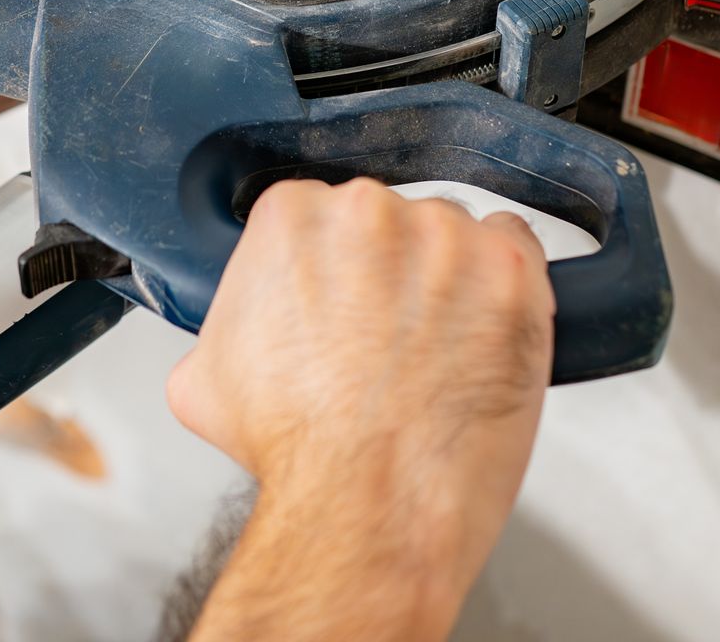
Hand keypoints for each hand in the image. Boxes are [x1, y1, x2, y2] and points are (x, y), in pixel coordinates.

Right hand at [168, 177, 554, 638]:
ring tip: (434, 352)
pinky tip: (481, 334)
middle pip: (387, 224)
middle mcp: (369, 212)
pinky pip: (515, 247)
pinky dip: (504, 285)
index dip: (333, 269)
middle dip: (387, 274)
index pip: (320, 217)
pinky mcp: (509, 272)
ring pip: (450, 238)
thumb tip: (239, 328)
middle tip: (385, 338)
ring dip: (446, 282)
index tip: (341, 303)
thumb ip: (226, 325)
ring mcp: (445, 238)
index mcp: (292, 218)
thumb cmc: (299, 452)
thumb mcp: (204, 382)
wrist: (366, 507)